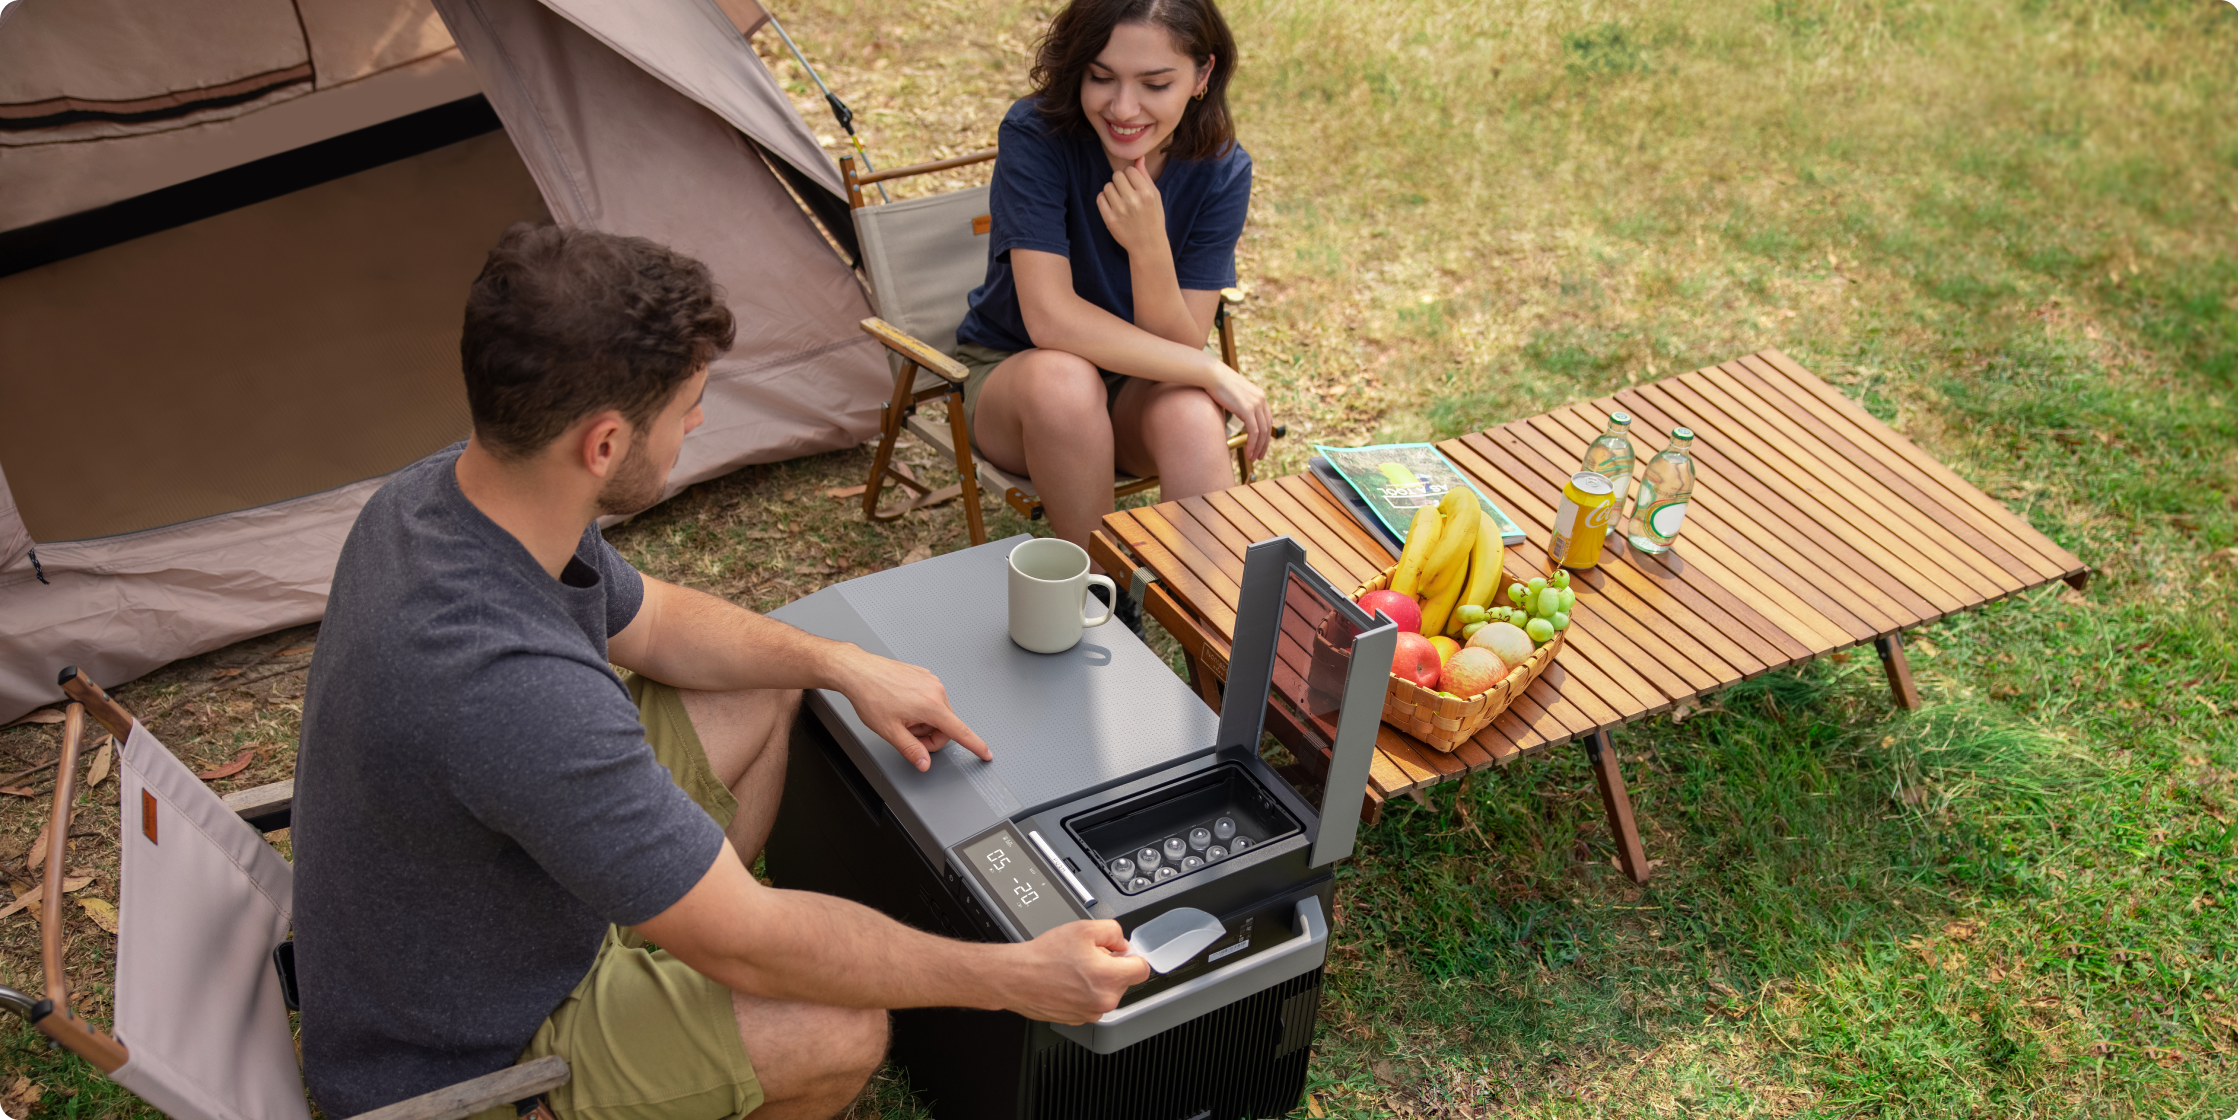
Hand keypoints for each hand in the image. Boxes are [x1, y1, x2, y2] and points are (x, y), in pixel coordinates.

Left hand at [827, 647, 991, 769]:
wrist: (859, 671)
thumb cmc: (871, 695)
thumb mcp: (890, 731)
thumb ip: (911, 750)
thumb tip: (924, 762)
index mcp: (931, 706)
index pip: (960, 731)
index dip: (975, 745)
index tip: (985, 752)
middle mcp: (936, 691)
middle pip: (946, 725)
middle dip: (929, 736)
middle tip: (907, 736)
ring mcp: (930, 681)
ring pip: (937, 713)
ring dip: (923, 721)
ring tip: (900, 717)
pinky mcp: (924, 675)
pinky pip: (930, 699)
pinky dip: (919, 708)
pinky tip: (901, 705)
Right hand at [1002, 919, 1149, 1023]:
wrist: (1016, 977)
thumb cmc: (1044, 956)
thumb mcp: (1083, 928)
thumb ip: (1113, 932)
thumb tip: (1121, 944)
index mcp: (1109, 978)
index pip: (1142, 969)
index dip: (1132, 957)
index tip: (1122, 954)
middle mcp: (1103, 1001)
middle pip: (1123, 980)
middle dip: (1110, 967)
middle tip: (1088, 957)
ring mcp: (1090, 1013)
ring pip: (1106, 992)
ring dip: (1096, 981)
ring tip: (1073, 969)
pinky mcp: (1077, 1019)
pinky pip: (1090, 1003)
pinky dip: (1083, 993)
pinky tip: (1066, 981)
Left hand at [1094, 157, 1166, 256]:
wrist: (1148, 245)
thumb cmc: (1153, 218)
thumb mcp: (1155, 196)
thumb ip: (1145, 176)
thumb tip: (1138, 157)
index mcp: (1147, 193)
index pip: (1130, 170)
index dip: (1130, 176)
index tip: (1134, 185)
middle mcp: (1133, 201)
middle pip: (1117, 176)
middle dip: (1120, 181)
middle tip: (1126, 192)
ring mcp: (1120, 211)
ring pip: (1107, 186)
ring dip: (1112, 191)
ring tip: (1120, 200)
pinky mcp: (1110, 220)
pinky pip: (1100, 198)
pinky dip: (1104, 200)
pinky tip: (1113, 206)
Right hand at [1206, 361, 1272, 460]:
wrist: (1211, 374)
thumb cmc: (1218, 384)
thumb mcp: (1234, 395)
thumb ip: (1240, 405)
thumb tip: (1238, 415)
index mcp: (1259, 396)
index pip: (1267, 420)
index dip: (1265, 436)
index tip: (1259, 446)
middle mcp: (1261, 399)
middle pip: (1268, 428)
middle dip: (1263, 445)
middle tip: (1258, 456)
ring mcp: (1255, 404)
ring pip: (1262, 432)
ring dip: (1258, 448)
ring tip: (1252, 458)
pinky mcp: (1247, 409)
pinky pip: (1254, 432)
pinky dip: (1252, 444)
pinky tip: (1248, 453)